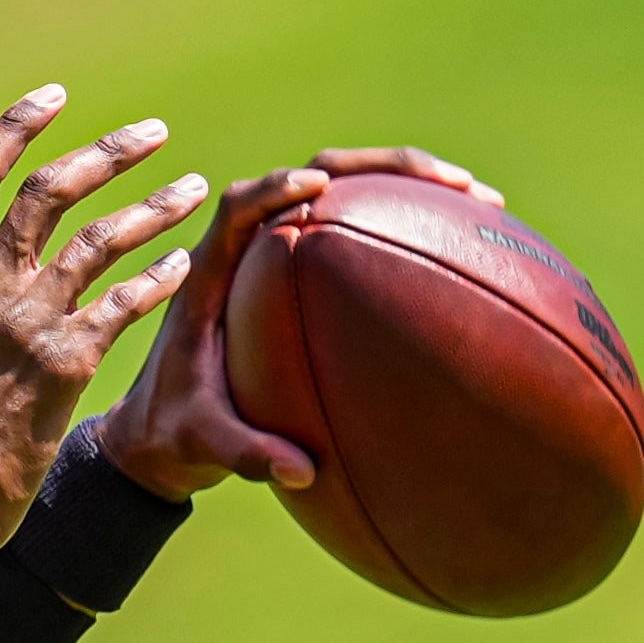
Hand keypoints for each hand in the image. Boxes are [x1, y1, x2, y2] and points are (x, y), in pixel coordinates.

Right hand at [0, 87, 208, 548]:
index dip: (15, 127)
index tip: (54, 99)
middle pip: (50, 192)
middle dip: (106, 153)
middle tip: (151, 133)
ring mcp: (28, 322)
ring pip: (100, 240)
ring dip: (153, 209)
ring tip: (193, 189)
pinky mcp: (67, 362)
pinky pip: (124, 305)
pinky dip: (159, 280)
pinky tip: (185, 267)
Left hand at [95, 145, 503, 500]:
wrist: (160, 432)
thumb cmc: (175, 433)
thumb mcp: (202, 444)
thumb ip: (243, 455)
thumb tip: (300, 473)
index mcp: (210, 277)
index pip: (238, 209)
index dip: (274, 190)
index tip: (316, 188)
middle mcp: (249, 252)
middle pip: (314, 177)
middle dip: (382, 169)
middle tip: (452, 183)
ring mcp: (282, 257)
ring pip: (349, 197)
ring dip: (412, 189)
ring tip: (483, 202)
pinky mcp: (308, 274)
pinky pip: (364, 235)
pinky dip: (414, 230)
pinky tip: (469, 247)